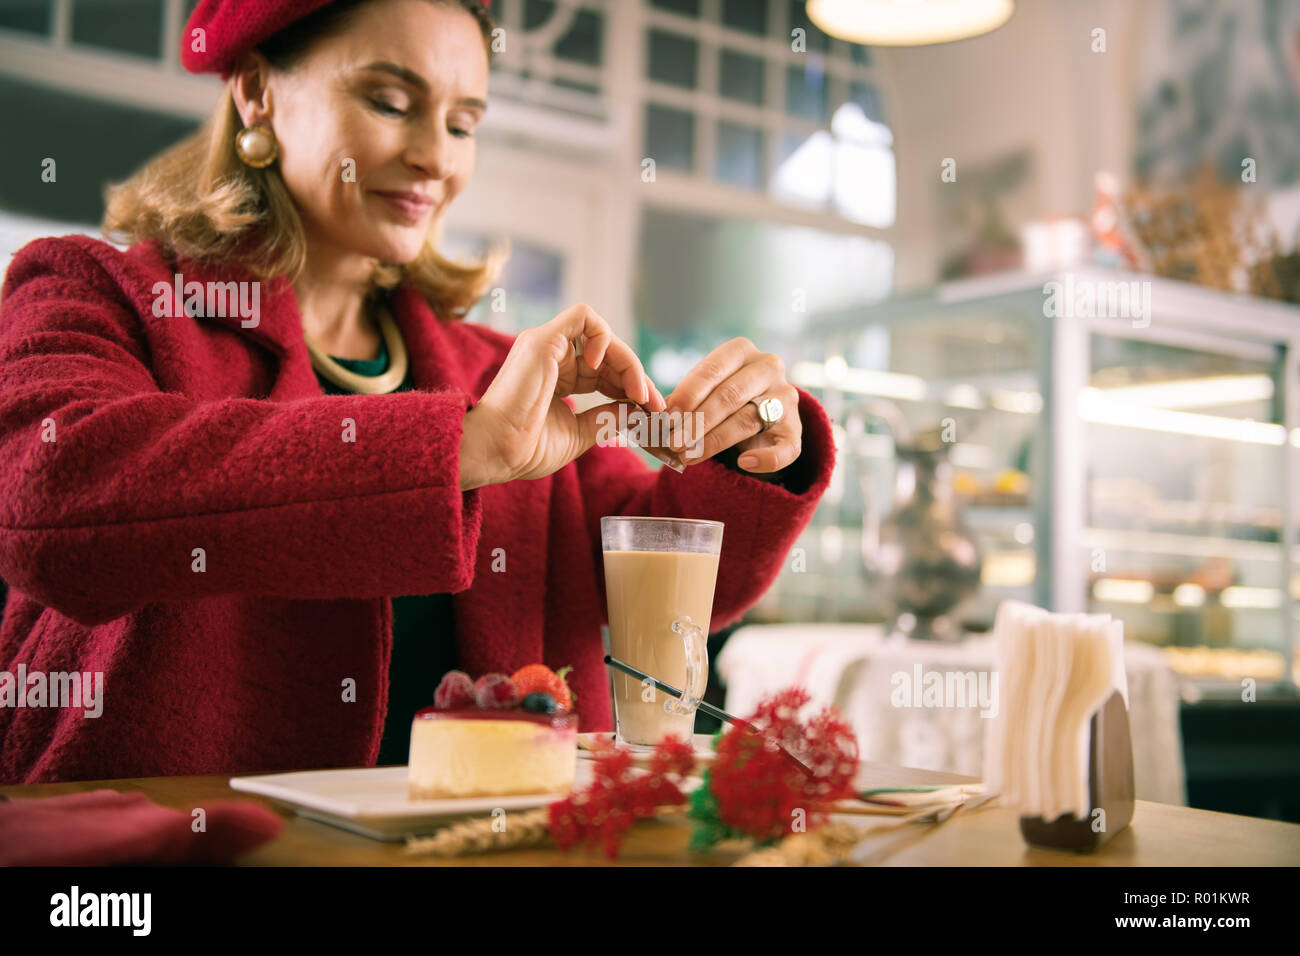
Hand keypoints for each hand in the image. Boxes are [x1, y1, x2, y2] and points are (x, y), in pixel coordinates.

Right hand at [460, 304, 664, 487]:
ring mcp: (546, 344)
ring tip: (639, 392)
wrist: (497, 452)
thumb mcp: (580, 433)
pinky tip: (605, 371)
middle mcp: (551, 355)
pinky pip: (584, 317)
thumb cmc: (526, 449)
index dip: (629, 386)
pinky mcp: (544, 340)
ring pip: (602, 333)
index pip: (603, 371)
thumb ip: (607, 416)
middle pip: (607, 352)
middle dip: (636, 376)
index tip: (650, 409)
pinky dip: (605, 338)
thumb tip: (636, 408)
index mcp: (556, 377)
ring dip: (628, 362)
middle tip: (655, 403)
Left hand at [661, 338, 800, 473]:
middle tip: (674, 443)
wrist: (758, 412)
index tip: (668, 417)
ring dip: (715, 441)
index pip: (713, 370)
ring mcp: (785, 397)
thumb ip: (684, 401)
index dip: (689, 394)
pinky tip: (744, 463)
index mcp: (741, 350)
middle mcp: (768, 368)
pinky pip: (785, 448)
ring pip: (749, 420)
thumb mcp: (704, 390)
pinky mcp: (795, 429)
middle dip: (698, 422)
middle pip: (730, 395)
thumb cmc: (721, 397)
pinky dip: (765, 458)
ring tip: (689, 456)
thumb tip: (656, 420)